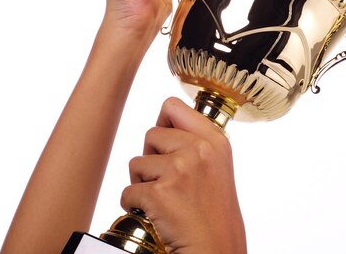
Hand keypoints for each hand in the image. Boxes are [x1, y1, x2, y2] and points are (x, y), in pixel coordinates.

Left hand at [121, 98, 246, 253]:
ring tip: (165, 198)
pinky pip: (128, 191)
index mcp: (214, 140)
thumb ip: (196, 141)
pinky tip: (156, 213)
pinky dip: (135, 205)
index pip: (173, 106)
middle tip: (169, 179)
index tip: (167, 141)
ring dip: (143, 182)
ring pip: (136, 163)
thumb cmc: (214, 212)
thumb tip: (164, 122)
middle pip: (151, 134)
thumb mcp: (217, 165)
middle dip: (152, 156)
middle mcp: (199, 150)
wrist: (216, 246)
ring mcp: (179, 170)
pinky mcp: (159, 193)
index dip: (164, 122)